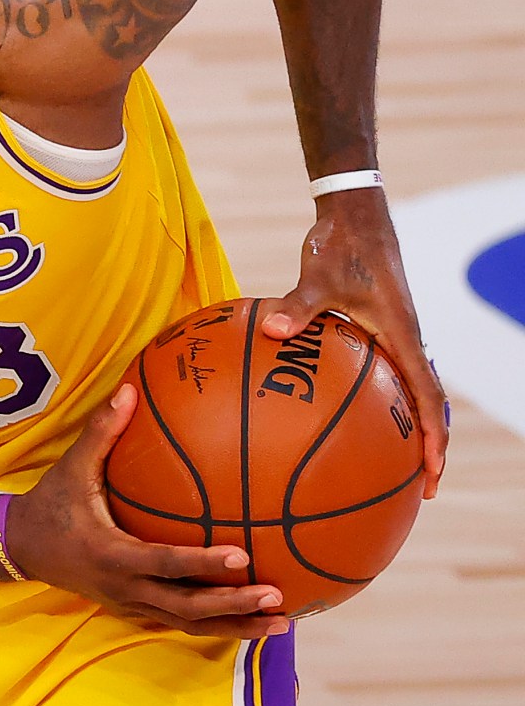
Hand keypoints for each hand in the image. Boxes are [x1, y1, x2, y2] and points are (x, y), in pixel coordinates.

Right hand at [0, 385, 289, 639]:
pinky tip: (251, 620)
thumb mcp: (70, 470)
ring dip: (233, 626)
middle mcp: (124, 588)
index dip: (202, 563)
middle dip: (232, 607)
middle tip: (276, 596)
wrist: (19, 548)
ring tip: (279, 624)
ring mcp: (130, 604)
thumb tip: (129, 390)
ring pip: (188, 623)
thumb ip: (101, 433)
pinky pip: (180, 621)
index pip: (164, 564)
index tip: (243, 555)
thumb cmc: (49, 506)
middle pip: (186, 608)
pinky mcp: (134, 610)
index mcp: (111, 555)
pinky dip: (217, 625)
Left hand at [263, 191, 449, 497]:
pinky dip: (374, 401)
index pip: (426, 396)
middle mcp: (406, 340)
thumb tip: (272, 330)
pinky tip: (339, 419)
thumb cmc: (339, 245)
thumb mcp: (316, 276)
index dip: (432, 437)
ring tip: (388, 468)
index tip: (431, 473)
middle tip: (418, 488)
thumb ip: (297, 306)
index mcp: (403, 334)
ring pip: (409, 391)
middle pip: (426, 404)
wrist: (353, 217)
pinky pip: (382, 375)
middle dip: (426, 447)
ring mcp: (394, 336)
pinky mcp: (377, 331)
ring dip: (406, 428)